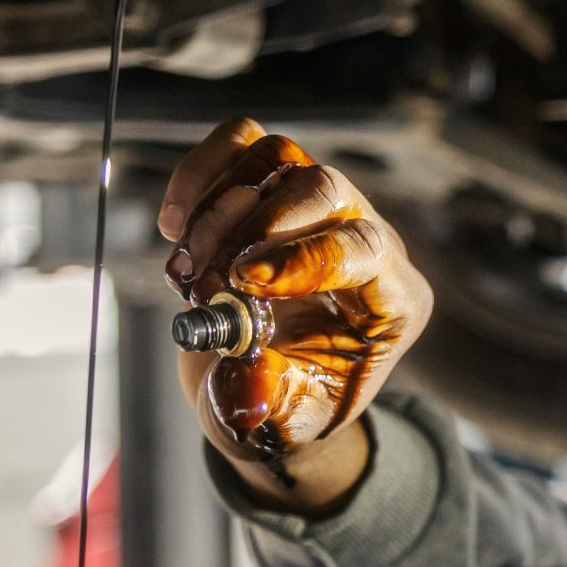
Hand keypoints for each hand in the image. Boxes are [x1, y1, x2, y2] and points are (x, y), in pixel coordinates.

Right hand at [159, 118, 433, 511]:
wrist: (267, 385)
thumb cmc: (289, 403)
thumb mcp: (284, 421)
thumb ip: (268, 403)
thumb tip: (245, 385)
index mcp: (391, 299)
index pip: (367, 249)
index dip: (306, 257)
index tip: (245, 281)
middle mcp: (366, 241)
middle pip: (324, 188)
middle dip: (252, 228)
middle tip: (203, 278)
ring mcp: (321, 206)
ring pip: (279, 157)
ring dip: (217, 208)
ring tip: (185, 269)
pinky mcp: (274, 186)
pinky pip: (242, 144)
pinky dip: (199, 174)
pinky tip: (175, 223)